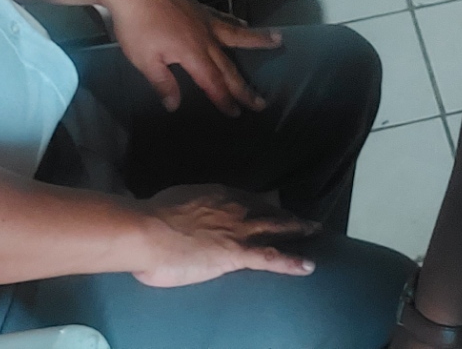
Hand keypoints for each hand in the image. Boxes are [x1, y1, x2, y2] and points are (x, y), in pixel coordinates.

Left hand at [98, 0, 282, 114]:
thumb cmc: (137, 27)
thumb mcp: (144, 61)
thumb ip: (163, 83)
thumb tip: (175, 105)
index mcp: (193, 54)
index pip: (213, 83)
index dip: (224, 100)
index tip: (236, 114)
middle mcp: (206, 39)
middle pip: (229, 67)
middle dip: (244, 88)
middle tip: (262, 102)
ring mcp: (205, 21)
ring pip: (237, 35)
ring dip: (258, 41)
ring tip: (278, 40)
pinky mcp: (199, 9)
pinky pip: (224, 19)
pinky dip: (237, 24)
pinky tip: (244, 24)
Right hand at [133, 184, 316, 285]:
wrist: (146, 231)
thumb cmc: (151, 218)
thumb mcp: (176, 201)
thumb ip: (189, 205)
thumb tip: (186, 211)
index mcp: (219, 194)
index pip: (249, 199)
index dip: (264, 204)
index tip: (272, 206)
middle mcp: (235, 208)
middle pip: (269, 209)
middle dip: (288, 214)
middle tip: (306, 219)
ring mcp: (238, 230)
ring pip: (276, 228)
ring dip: (298, 230)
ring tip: (315, 233)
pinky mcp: (237, 253)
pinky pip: (270, 258)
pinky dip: (291, 261)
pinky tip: (307, 266)